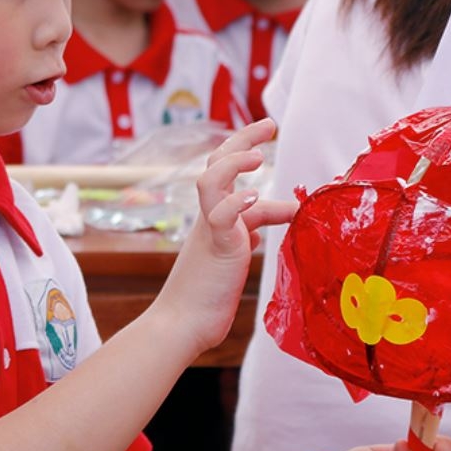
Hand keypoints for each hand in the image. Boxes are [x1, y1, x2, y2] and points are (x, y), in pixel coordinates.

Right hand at [153, 119, 296, 354]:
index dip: (246, 149)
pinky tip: (254, 197)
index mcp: (214, 217)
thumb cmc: (205, 296)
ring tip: (258, 156)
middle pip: (218, 163)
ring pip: (212, 180)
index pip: (227, 172)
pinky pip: (222, 217)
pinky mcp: (216, 248)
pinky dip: (236, 203)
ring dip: (235, 162)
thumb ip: (246, 233)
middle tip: (270, 124)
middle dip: (243, 139)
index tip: (266, 132)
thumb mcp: (233, 255)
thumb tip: (264, 222)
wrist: (180, 326)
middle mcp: (208, 217)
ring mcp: (209, 231)